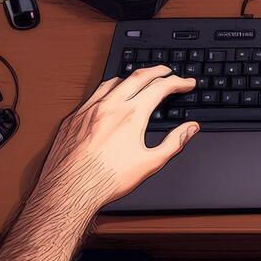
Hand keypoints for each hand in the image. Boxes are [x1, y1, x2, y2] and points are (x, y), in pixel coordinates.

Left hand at [47, 66, 198, 205]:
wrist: (70, 189)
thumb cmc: (106, 179)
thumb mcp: (149, 163)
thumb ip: (174, 142)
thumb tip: (190, 128)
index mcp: (131, 115)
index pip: (160, 87)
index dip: (178, 82)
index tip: (187, 83)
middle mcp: (110, 106)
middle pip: (138, 76)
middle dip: (158, 70)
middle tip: (168, 71)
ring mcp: (90, 108)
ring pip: (115, 80)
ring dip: (132, 76)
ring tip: (142, 79)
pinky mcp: (75, 116)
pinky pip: (95, 92)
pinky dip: (110, 87)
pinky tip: (111, 94)